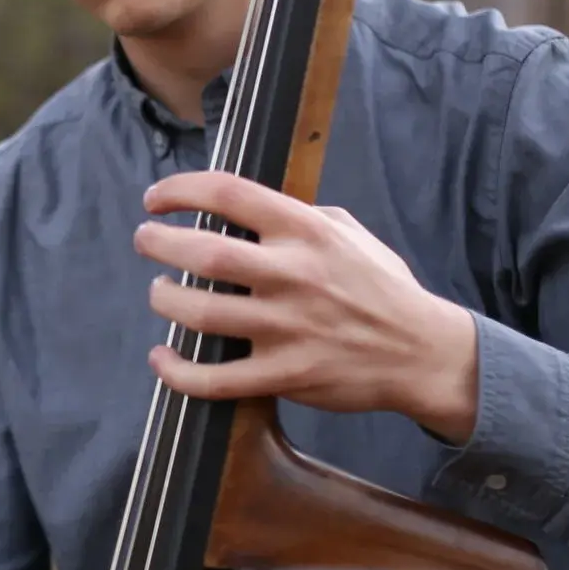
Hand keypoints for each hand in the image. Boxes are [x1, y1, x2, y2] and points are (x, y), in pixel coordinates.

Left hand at [134, 170, 479, 441]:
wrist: (423, 352)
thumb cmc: (381, 287)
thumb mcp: (348, 232)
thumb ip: (297, 215)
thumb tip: (242, 207)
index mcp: (306, 231)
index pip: (228, 194)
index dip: (180, 190)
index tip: (156, 199)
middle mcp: (293, 275)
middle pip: (202, 252)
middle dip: (159, 243)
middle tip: (145, 241)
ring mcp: (287, 328)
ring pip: (199, 314)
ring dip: (165, 300)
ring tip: (160, 292)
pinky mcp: (284, 375)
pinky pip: (214, 379)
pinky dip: (177, 370)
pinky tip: (163, 357)